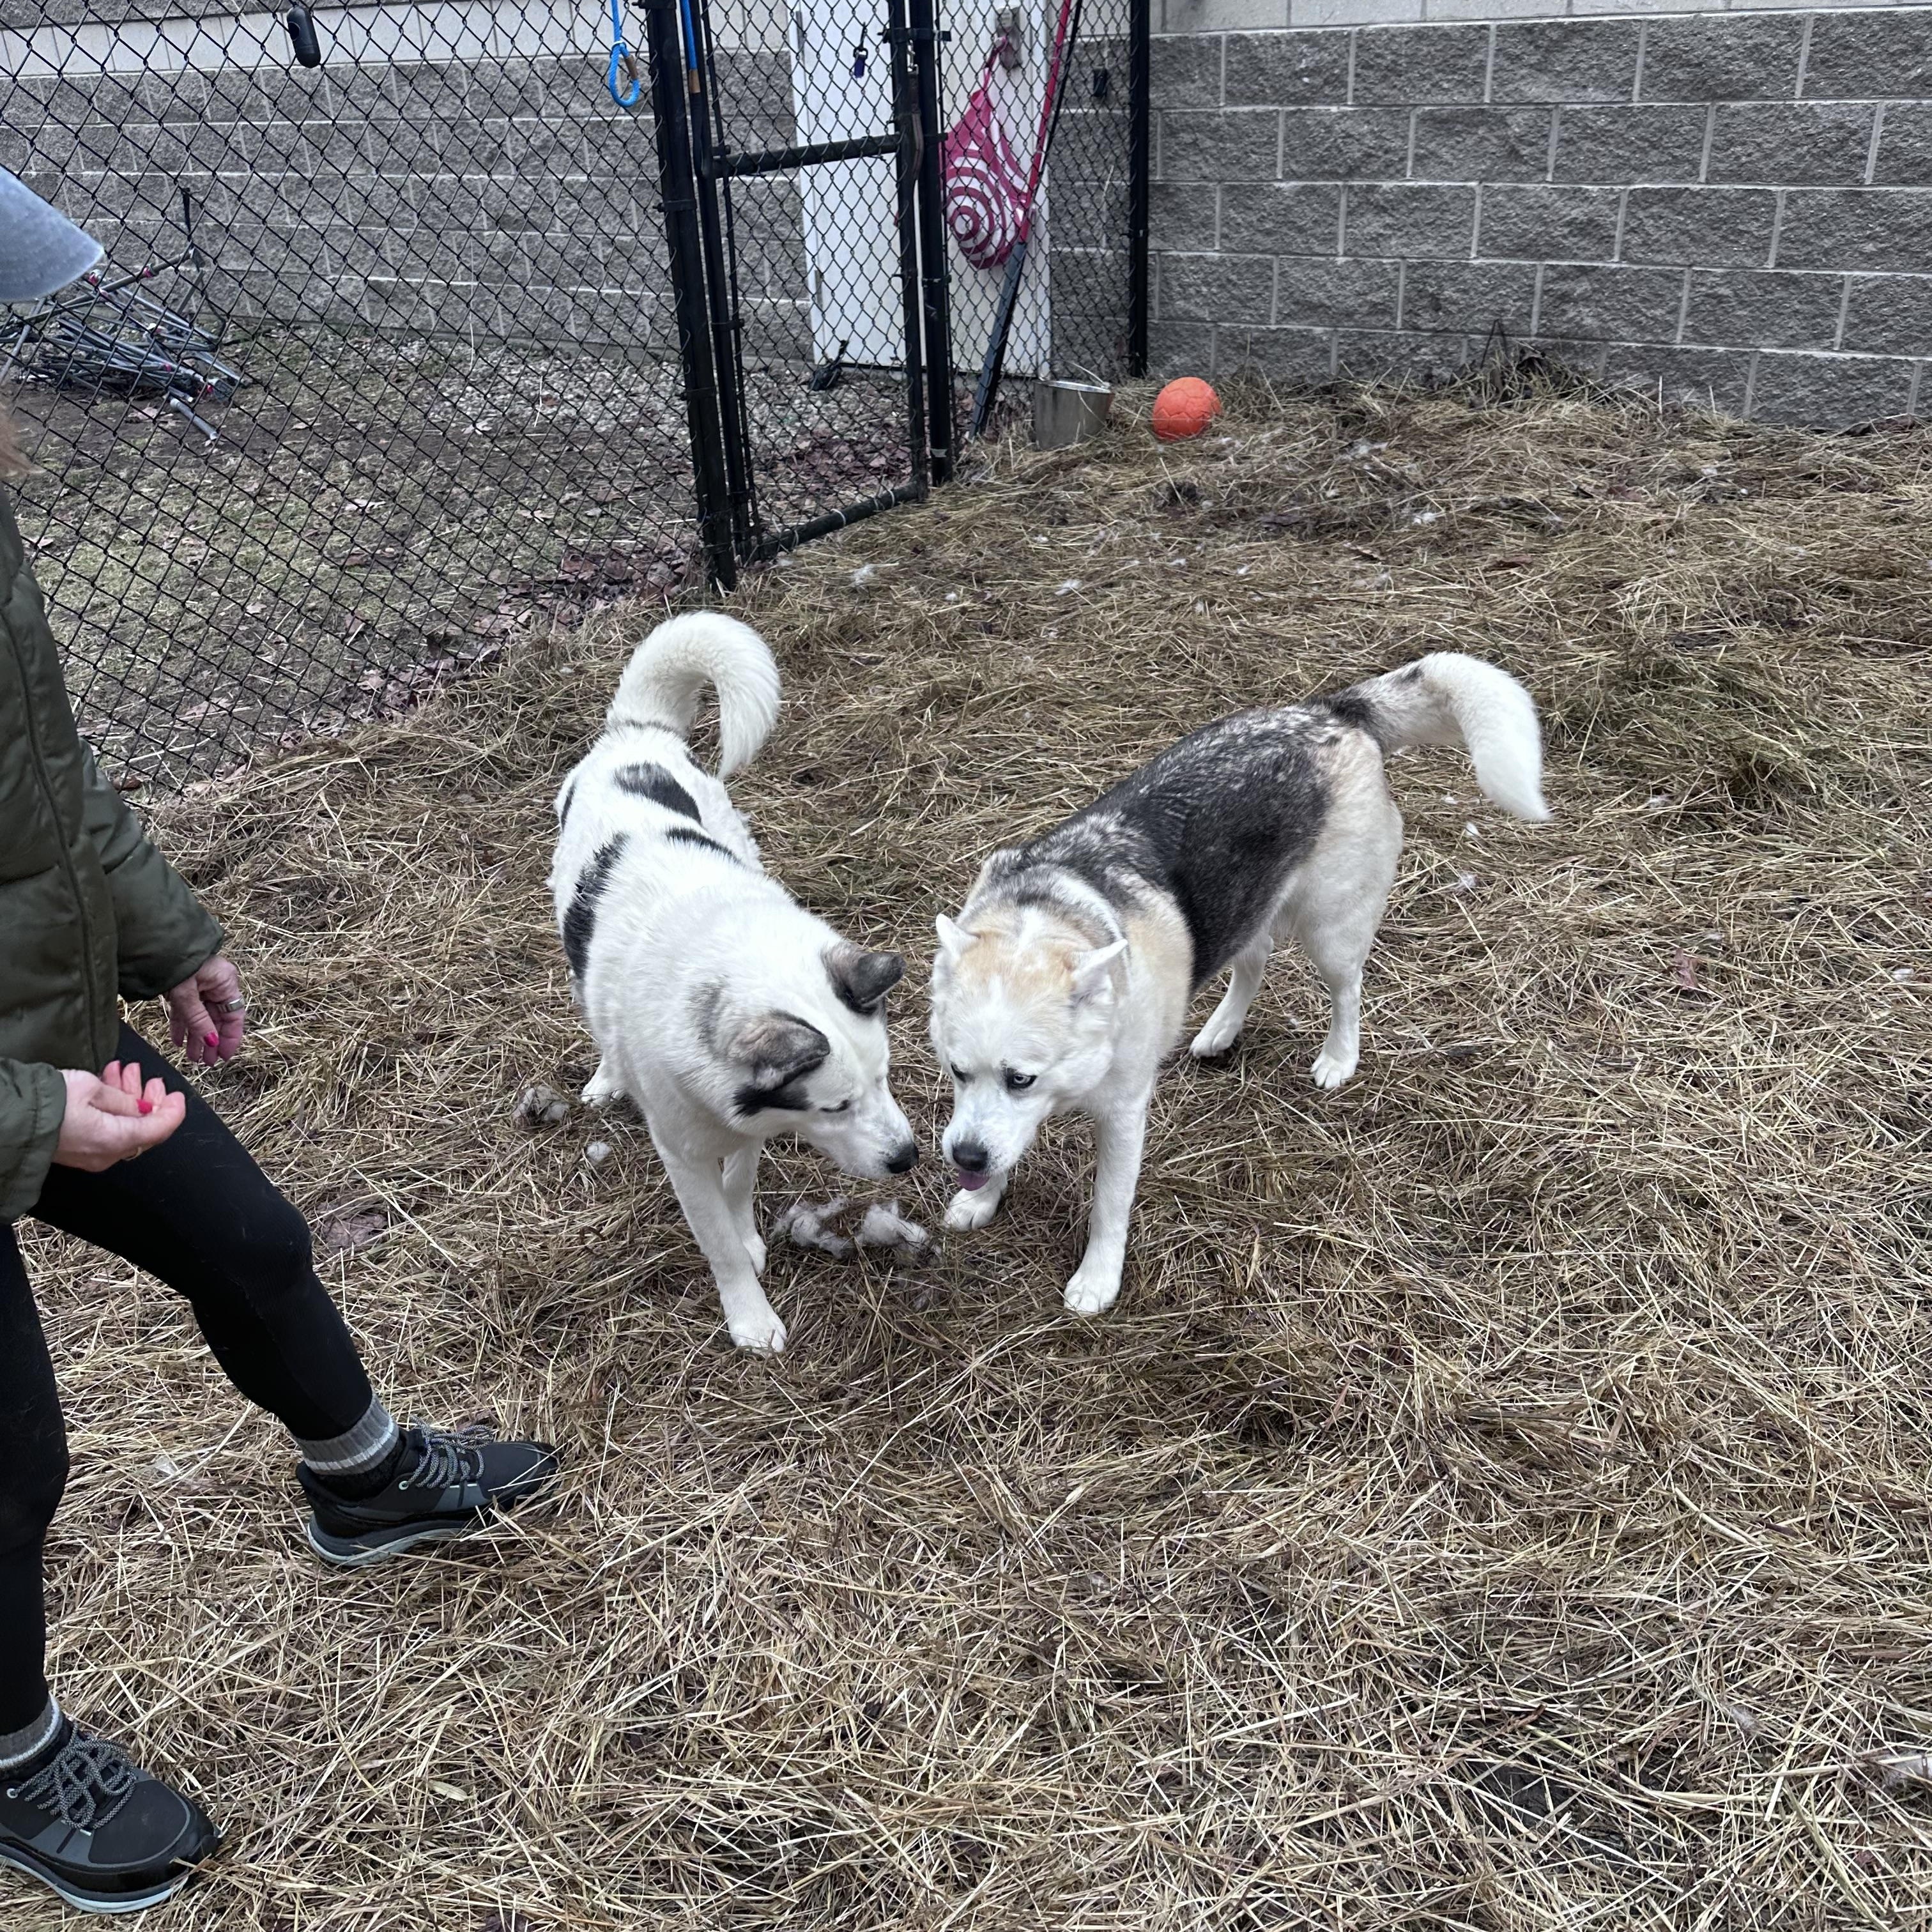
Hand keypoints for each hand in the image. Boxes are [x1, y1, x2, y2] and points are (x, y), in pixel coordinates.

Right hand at [54, 1063, 185, 1170]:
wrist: (7, 1118)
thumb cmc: (48, 1102)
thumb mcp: (91, 1089)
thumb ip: (123, 1100)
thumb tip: (141, 1107)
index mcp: (115, 1140)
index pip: (159, 1129)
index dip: (173, 1111)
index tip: (178, 1094)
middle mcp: (106, 1154)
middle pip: (143, 1127)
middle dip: (149, 1099)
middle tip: (151, 1079)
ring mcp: (91, 1154)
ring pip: (123, 1125)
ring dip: (128, 1097)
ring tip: (124, 1071)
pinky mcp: (78, 1149)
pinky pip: (105, 1129)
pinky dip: (111, 1106)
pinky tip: (108, 1082)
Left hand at [166, 956, 246, 1064]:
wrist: (151, 943)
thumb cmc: (174, 962)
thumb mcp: (186, 995)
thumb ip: (199, 1020)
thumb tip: (212, 1043)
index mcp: (226, 983)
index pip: (234, 1016)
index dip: (230, 1038)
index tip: (224, 1056)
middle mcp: (216, 984)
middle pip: (217, 1018)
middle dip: (211, 1041)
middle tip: (206, 1062)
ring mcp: (200, 985)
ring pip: (201, 1016)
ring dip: (196, 1036)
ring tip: (191, 1056)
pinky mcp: (184, 987)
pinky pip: (186, 1009)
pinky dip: (183, 1024)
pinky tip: (178, 1040)